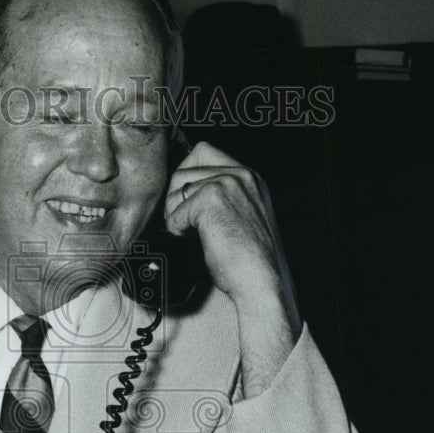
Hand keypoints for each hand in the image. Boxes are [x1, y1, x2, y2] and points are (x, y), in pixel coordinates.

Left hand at [164, 142, 294, 396]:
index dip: (184, 175)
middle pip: (184, 166)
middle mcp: (241, 173)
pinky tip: (192, 241)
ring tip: (189, 233)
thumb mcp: (237, 217)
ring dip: (174, 213)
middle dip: (174, 195)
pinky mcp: (213, 198)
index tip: (181, 201)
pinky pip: (176, 211)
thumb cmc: (246, 260)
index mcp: (248, 176)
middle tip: (182, 221)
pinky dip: (177, 230)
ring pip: (177, 187)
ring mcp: (228, 182)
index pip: (202, 151)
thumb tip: (178, 192)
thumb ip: (217, 197)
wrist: (259, 281)